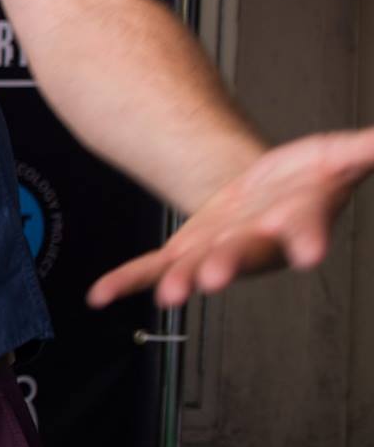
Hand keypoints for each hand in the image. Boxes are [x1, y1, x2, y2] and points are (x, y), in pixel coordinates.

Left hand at [87, 127, 373, 307]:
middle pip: (245, 255)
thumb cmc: (306, 180)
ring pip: (198, 269)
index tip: (310, 253)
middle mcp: (257, 243)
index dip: (308, 240)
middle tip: (215, 278)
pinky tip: (99, 294)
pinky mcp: (186, 252)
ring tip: (167, 295)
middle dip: (230, 266)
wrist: (269, 194)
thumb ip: (363, 151)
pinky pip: (151, 268)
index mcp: (296, 221)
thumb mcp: (335, 158)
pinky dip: (125, 280)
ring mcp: (219, 251)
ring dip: (181, 281)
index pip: (307, 231)